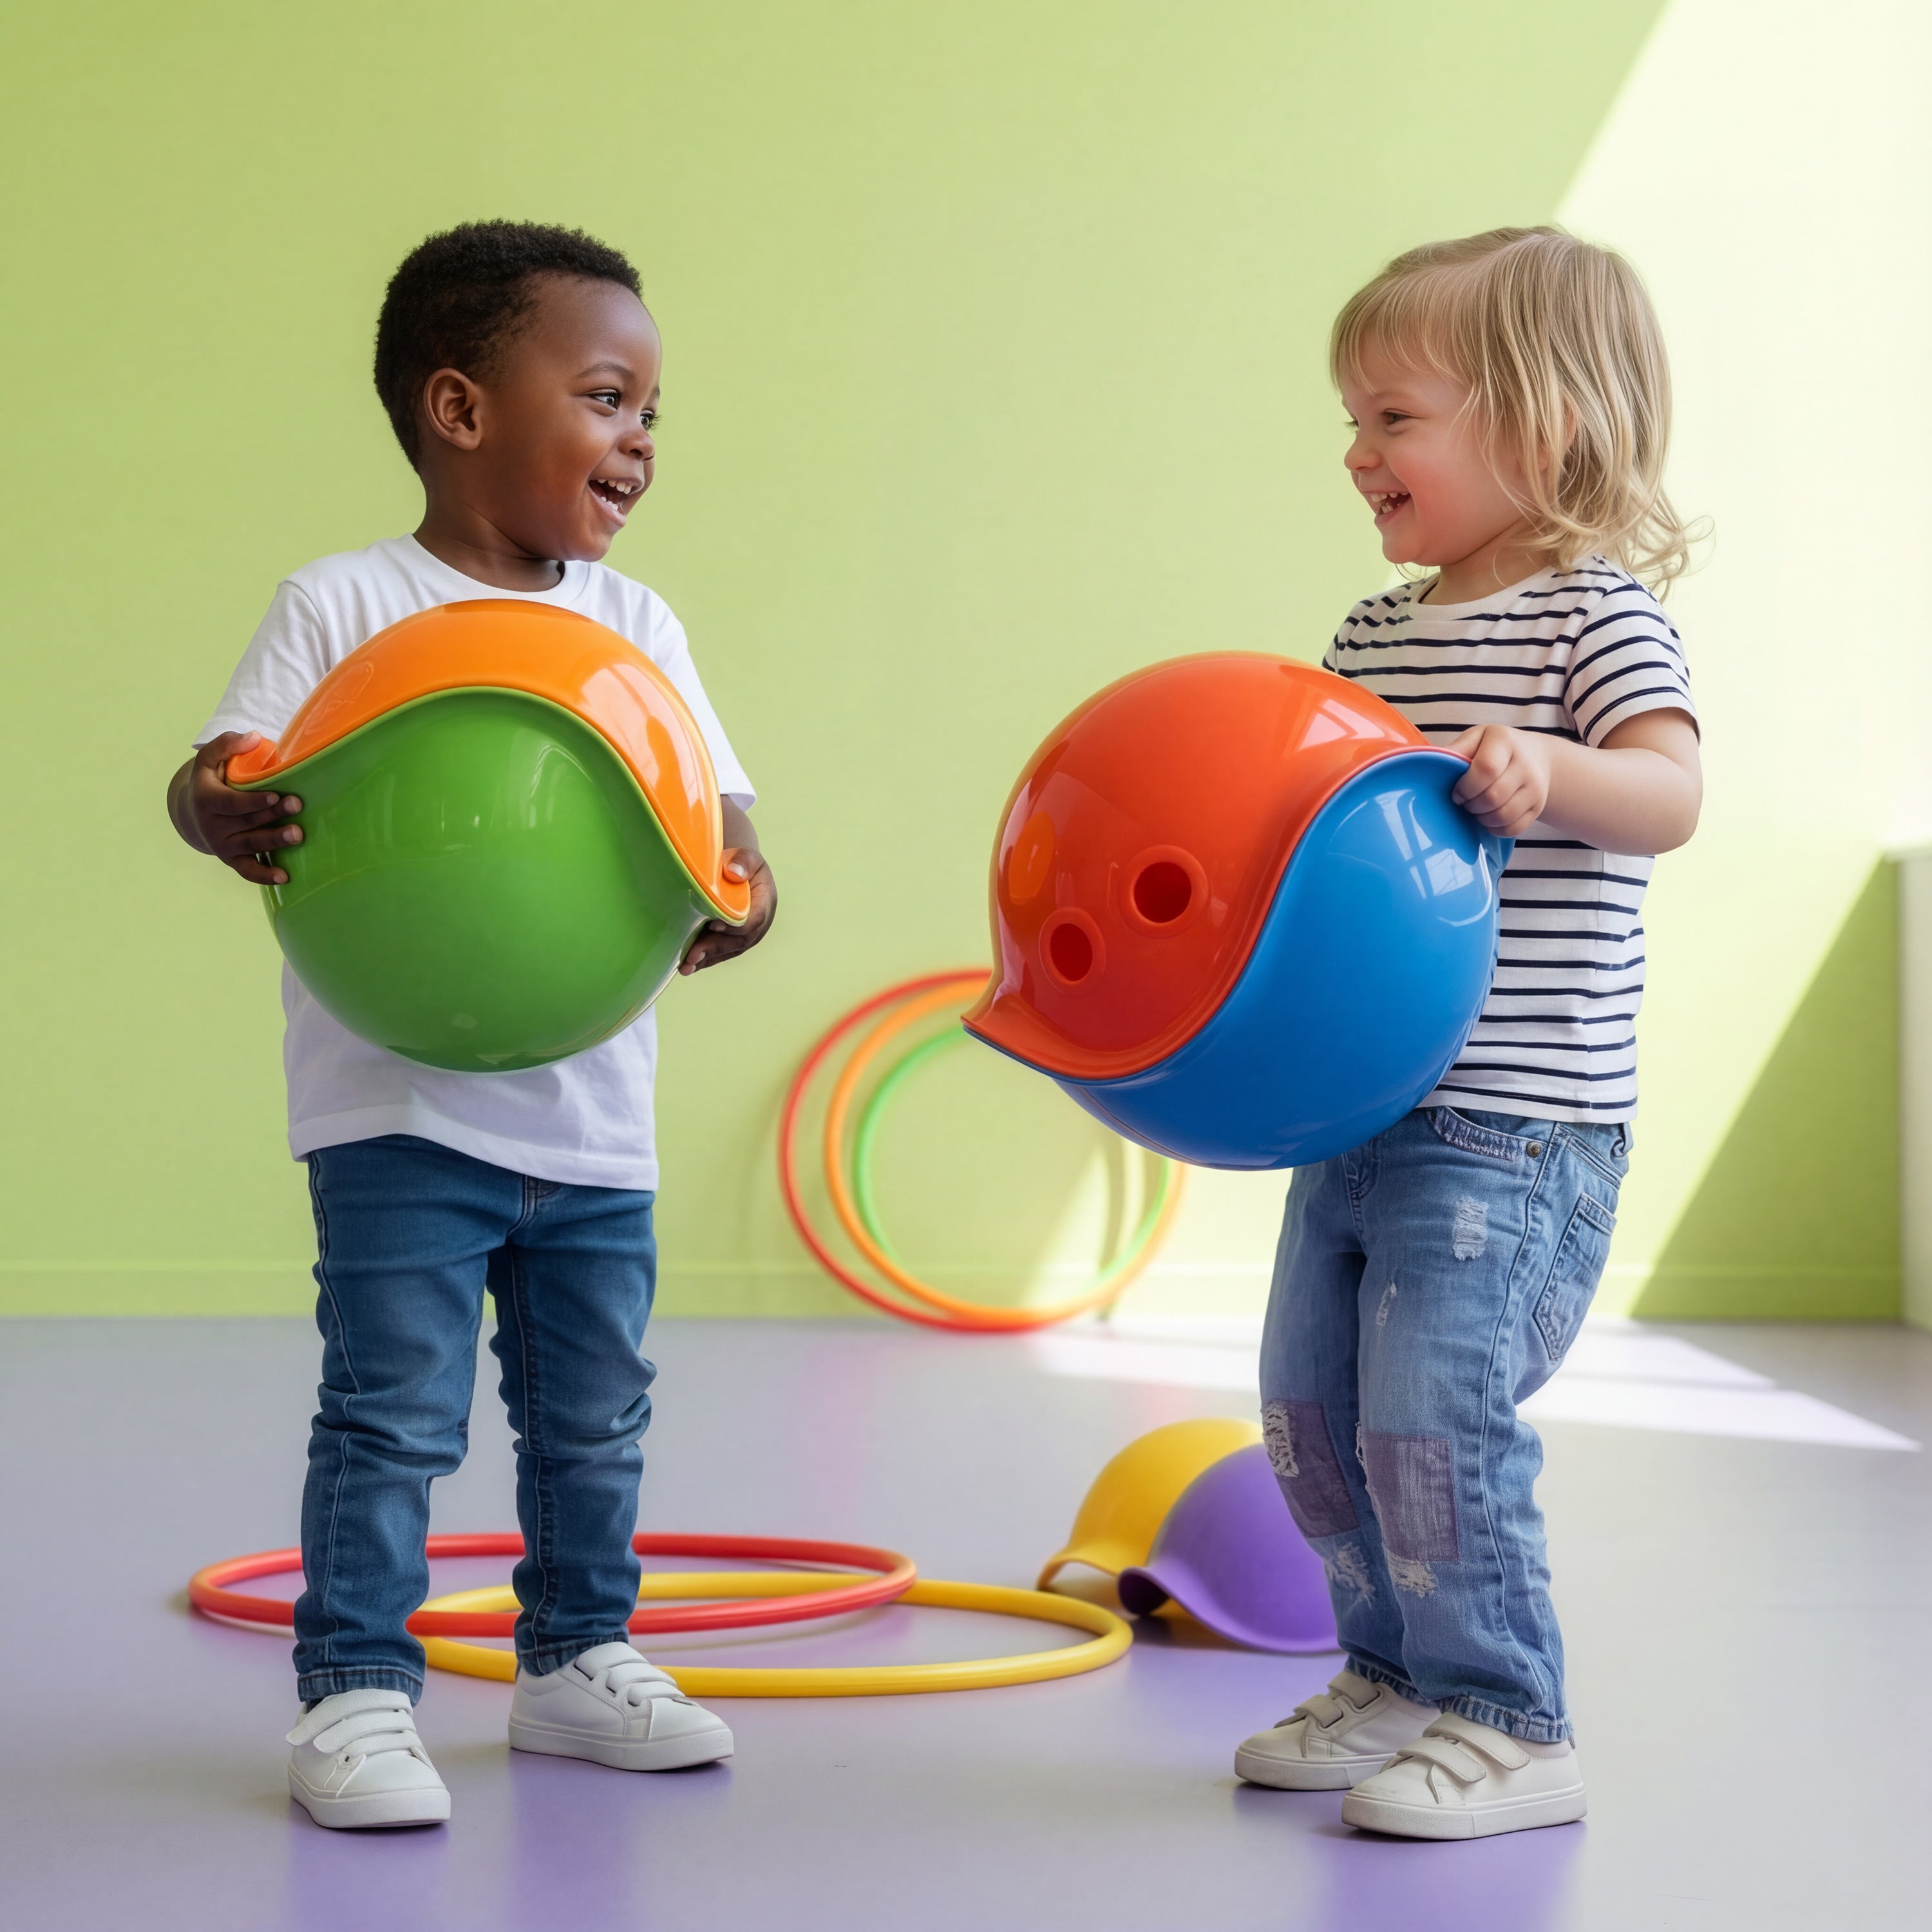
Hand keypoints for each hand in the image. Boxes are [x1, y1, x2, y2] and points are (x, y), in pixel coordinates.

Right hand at [176, 731, 304, 883]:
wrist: (193, 812)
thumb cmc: (211, 781)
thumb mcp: (210, 759)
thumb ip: (226, 744)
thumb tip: (255, 738)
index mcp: (207, 799)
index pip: (231, 802)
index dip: (253, 800)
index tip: (276, 794)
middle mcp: (212, 825)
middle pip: (246, 821)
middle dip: (272, 815)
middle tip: (297, 805)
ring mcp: (223, 845)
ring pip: (250, 844)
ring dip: (274, 841)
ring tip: (297, 835)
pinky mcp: (232, 860)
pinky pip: (247, 870)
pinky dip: (264, 875)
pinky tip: (285, 877)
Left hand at [680, 847, 776, 973]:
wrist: (738, 873)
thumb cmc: (740, 864)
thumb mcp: (746, 856)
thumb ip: (744, 861)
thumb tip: (734, 872)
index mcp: (765, 903)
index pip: (754, 919)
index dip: (735, 925)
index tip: (713, 925)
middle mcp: (758, 925)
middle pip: (738, 941)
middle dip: (714, 949)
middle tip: (692, 956)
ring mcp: (746, 936)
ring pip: (727, 951)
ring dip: (706, 959)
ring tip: (686, 967)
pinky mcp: (732, 941)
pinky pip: (720, 953)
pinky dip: (704, 959)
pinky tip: (687, 965)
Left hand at [1448, 724, 1549, 837]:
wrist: (1536, 756)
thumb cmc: (1496, 748)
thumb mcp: (1477, 738)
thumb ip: (1457, 750)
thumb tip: (1428, 762)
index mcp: (1505, 741)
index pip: (1486, 769)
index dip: (1466, 787)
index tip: (1457, 792)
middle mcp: (1525, 764)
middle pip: (1493, 797)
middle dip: (1471, 805)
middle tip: (1465, 801)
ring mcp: (1535, 787)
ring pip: (1503, 815)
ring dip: (1482, 818)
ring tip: (1476, 808)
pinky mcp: (1538, 807)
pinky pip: (1514, 828)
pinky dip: (1495, 828)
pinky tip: (1488, 818)